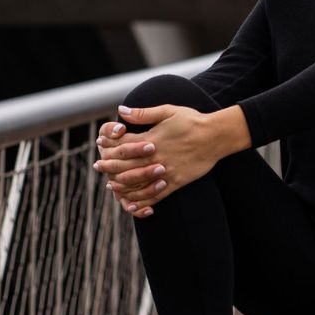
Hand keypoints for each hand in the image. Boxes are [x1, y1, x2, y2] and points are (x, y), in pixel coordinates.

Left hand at [94, 103, 218, 218]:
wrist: (216, 136)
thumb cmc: (192, 120)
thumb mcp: (168, 111)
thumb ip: (143, 113)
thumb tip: (121, 110)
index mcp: (151, 139)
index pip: (122, 145)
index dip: (109, 145)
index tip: (100, 145)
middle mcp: (156, 158)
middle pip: (125, 165)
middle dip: (109, 167)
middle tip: (98, 167)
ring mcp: (166, 172)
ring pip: (138, 183)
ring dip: (122, 186)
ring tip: (111, 186)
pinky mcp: (176, 182)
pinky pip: (156, 195)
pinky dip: (143, 201)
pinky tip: (133, 204)